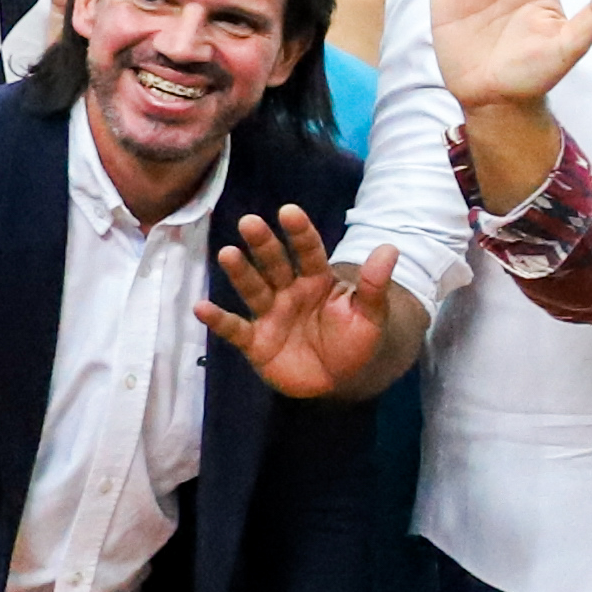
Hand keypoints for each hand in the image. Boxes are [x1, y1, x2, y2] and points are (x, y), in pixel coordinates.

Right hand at [196, 206, 407, 397]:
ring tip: (227, 253)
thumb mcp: (371, 316)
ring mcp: (270, 315)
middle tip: (250, 222)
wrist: (341, 380)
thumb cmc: (355, 341)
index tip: (289, 211)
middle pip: (275, 264)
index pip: (308, 252)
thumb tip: (390, 248)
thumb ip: (375, 286)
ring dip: (240, 272)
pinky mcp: (255, 341)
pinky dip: (218, 320)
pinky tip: (201, 307)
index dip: (300, 233)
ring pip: (253, 289)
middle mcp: (289, 292)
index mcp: (317, 281)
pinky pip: (235, 328)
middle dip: (263, 244)